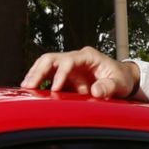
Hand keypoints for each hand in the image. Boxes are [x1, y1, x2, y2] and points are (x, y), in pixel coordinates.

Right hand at [21, 46, 140, 98]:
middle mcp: (75, 58)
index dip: (60, 74)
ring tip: (25, 88)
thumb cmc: (121, 79)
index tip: (55, 88)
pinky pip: (48, 75)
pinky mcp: (65, 76)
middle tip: (29, 85)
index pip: (69, 60)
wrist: (122, 78)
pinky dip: (39, 81)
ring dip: (35, 74)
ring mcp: (69, 66)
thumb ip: (109, 87)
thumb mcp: (120, 84)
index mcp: (88, 56)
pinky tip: (31, 90)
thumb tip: (95, 91)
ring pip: (46, 64)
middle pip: (51, 58)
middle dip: (39, 70)